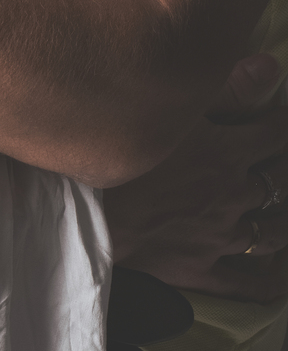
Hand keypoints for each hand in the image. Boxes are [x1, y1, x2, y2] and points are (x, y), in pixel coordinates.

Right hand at [104, 53, 287, 302]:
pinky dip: (268, 282)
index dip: (284, 124)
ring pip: (272, 232)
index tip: (281, 120)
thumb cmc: (119, 156)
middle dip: (285, 171)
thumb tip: (272, 67)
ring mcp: (221, 236)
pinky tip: (277, 279)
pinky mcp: (200, 269)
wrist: (83, 213)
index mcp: (229, 152)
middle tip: (279, 165)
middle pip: (280, 183)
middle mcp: (234, 195)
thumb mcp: (168, 109)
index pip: (277, 133)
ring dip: (281, 221)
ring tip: (281, 212)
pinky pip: (247, 283)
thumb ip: (226, 88)